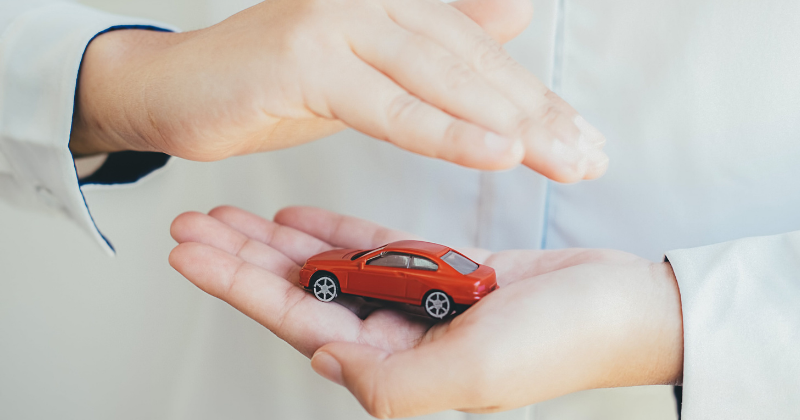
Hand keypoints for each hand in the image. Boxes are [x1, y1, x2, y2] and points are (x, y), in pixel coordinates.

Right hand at [70, 0, 606, 180]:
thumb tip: (513, 15)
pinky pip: (390, 106)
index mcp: (394, 2)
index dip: (534, 99)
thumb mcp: (370, 66)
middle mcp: (373, 0)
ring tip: (565, 159)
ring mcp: (338, 22)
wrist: (180, 86)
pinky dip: (446, 132)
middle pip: (474, 64)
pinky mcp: (305, 59)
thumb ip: (438, 47)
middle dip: (539, 117)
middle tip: (590, 158)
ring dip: (510, 124)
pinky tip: (498, 153)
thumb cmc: (276, 81)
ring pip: (443, 80)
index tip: (581, 139)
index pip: (480, 55)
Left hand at [169, 206, 681, 416]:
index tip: (196, 255)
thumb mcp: (474, 373)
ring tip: (232, 217)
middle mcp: (398, 338)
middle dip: (244, 261)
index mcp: (397, 367)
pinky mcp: (438, 273)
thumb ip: (392, 381)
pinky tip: (297, 220)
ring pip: (329, 268)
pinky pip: (373, 249)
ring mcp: (416, 303)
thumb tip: (323, 363)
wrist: (625, 305)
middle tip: (195, 228)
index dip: (241, 288)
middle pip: (301, 293)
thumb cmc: (564, 342)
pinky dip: (334, 233)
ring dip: (280, 244)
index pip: (299, 322)